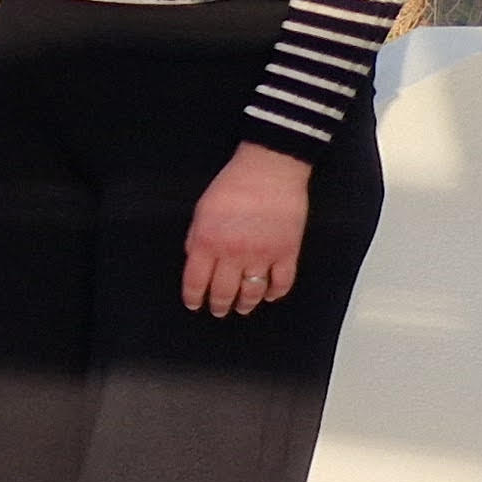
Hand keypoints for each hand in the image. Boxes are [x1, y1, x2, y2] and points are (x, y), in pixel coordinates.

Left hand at [183, 141, 309, 316]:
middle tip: (218, 311)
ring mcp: (262, 255)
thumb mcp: (202, 211)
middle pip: (224, 291)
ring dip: (246, 304)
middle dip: (219, 305)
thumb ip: (196, 238)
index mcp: (207, 243)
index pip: (196, 281)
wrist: (269, 170)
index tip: (194, 305)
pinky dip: (276, 293)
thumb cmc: (232, 186)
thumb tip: (194, 260)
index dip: (194, 297)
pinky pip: (282, 282)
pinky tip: (270, 296)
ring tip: (242, 308)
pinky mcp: (287, 252)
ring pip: (253, 291)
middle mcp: (233, 254)